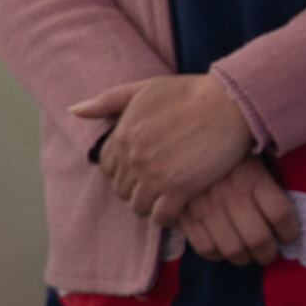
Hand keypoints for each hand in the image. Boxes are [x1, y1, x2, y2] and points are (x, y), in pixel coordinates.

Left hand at [71, 74, 255, 221]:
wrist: (230, 103)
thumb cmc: (191, 93)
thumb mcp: (145, 89)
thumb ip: (107, 100)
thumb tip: (74, 110)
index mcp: (123, 135)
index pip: (106, 168)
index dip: (123, 169)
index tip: (144, 165)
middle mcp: (133, 158)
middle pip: (121, 189)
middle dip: (137, 186)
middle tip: (159, 180)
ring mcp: (155, 176)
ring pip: (138, 206)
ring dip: (151, 203)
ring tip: (169, 193)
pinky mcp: (179, 189)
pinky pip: (161, 217)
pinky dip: (167, 216)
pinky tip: (179, 204)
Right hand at [177, 159, 301, 264]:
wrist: (180, 141)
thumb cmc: (225, 148)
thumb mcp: (252, 154)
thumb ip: (267, 180)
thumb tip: (283, 212)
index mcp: (254, 177)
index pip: (281, 214)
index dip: (290, 231)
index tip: (290, 236)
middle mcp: (232, 196)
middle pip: (259, 239)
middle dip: (268, 252)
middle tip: (270, 253)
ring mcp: (207, 209)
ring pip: (233, 250)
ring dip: (245, 259)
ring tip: (249, 256)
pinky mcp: (185, 217)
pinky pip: (205, 248)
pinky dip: (218, 256)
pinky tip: (223, 251)